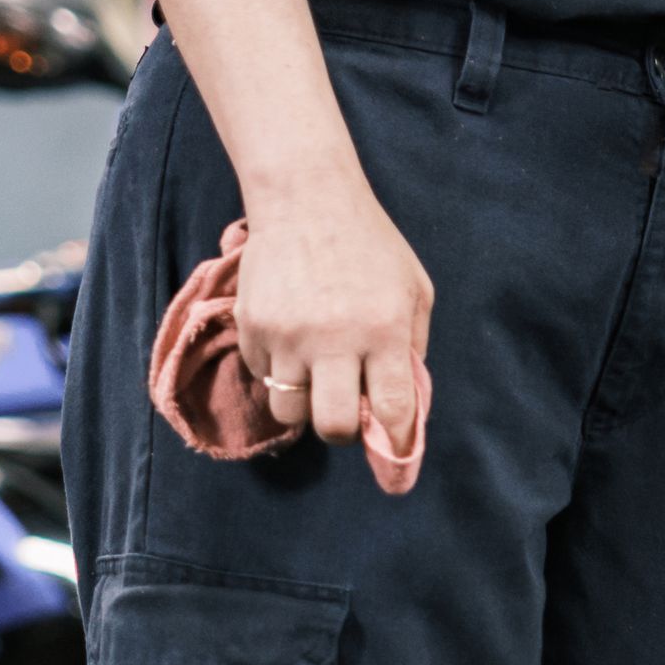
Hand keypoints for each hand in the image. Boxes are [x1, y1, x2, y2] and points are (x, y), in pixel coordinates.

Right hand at [229, 157, 432, 492]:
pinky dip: (277, 370)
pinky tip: (290, 334)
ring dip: (305, 403)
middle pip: (332, 428)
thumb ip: (412, 348)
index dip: (397, 445)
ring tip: (315, 371)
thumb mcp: (413, 291)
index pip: (392, 411)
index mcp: (382, 331)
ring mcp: (286, 336)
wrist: (305, 199)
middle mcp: (333, 339)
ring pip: (289, 411)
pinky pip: (263, 376)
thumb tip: (403, 408)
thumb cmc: (370, 247)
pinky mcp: (251, 329)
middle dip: (342, 431)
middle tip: (346, 411)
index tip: (397, 464)